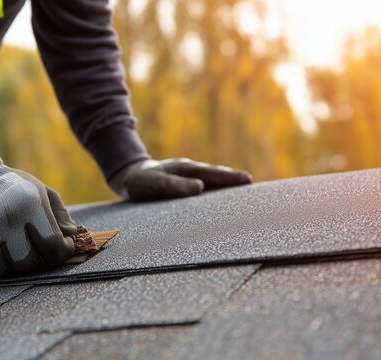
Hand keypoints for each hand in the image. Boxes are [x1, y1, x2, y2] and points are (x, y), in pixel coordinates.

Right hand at [0, 155, 74, 276]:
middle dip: (41, 259)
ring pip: (10, 270)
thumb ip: (60, 215)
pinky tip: (5, 247)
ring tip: (23, 247)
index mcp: (28, 204)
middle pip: (30, 263)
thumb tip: (71, 237)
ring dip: (20, 263)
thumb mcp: (42, 191)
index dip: (63, 250)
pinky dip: (3, 262)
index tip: (63, 245)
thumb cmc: (13, 186)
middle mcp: (5, 220)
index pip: (52, 245)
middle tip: (42, 249)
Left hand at [109, 158, 252, 201]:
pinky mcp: (183, 184)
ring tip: (243, 190)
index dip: (229, 177)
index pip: (212, 174)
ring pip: (211, 179)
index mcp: (185, 169)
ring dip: (226, 184)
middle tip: (252, 183)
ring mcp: (186, 176)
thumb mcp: (154, 184)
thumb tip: (200, 187)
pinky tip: (221, 197)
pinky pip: (203, 186)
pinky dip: (215, 189)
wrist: (128, 176)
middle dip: (233, 179)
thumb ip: (175, 186)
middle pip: (215, 174)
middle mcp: (188, 171)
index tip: (247, 180)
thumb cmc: (140, 182)